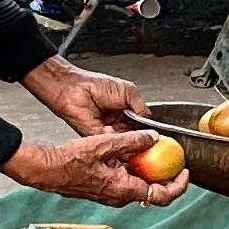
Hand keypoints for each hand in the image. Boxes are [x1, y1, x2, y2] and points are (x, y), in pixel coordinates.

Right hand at [4, 131, 187, 207]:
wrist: (46, 170)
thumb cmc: (70, 161)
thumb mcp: (105, 144)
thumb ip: (133, 141)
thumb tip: (154, 138)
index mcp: (125, 190)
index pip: (162, 196)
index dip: (179, 185)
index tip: (185, 172)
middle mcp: (120, 197)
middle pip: (153, 192)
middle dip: (166, 177)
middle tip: (173, 161)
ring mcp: (112, 195)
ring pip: (139, 186)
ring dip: (148, 172)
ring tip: (152, 154)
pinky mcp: (104, 190)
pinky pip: (126, 182)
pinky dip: (133, 171)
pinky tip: (129, 155)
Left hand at [23, 56, 143, 137]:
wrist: (72, 88)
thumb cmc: (95, 85)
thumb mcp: (128, 91)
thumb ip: (141, 107)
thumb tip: (151, 121)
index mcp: (127, 111)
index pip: (142, 126)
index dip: (149, 131)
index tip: (157, 137)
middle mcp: (118, 123)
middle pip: (135, 136)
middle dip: (142, 140)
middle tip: (150, 143)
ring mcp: (108, 131)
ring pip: (124, 142)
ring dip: (130, 142)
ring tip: (138, 141)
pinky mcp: (97, 137)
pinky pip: (111, 143)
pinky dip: (116, 141)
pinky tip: (121, 136)